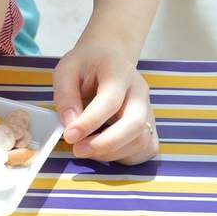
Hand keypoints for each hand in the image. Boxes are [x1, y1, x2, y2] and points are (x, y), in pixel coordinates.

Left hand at [53, 41, 158, 164]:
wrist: (108, 58)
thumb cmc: (86, 64)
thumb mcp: (66, 70)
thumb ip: (65, 95)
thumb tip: (70, 125)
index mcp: (119, 71)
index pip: (110, 101)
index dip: (89, 122)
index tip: (69, 136)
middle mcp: (140, 91)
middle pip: (135, 124)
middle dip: (106, 144)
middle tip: (78, 150)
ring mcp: (149, 110)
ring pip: (141, 140)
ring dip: (111, 153)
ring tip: (85, 149)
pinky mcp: (151, 125)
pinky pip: (146, 149)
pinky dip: (124, 156)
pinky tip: (103, 151)